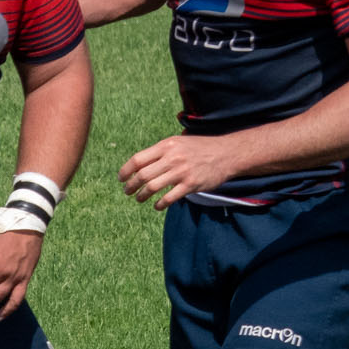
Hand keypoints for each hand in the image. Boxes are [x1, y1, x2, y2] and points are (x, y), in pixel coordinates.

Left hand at [119, 135, 236, 208]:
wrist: (227, 153)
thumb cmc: (199, 148)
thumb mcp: (178, 142)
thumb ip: (160, 151)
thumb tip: (138, 163)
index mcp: (166, 145)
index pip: (138, 159)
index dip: (125, 171)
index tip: (121, 179)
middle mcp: (172, 157)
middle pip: (142, 175)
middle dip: (131, 186)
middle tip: (127, 191)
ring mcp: (181, 171)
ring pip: (152, 187)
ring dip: (141, 196)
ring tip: (139, 199)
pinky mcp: (191, 184)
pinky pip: (168, 198)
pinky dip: (159, 204)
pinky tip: (157, 206)